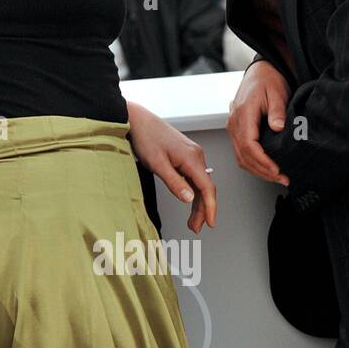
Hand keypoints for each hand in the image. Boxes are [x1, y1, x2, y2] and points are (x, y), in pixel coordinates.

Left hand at [128, 100, 217, 232]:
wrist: (137, 119)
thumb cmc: (145, 137)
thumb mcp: (157, 164)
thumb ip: (174, 182)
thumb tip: (190, 199)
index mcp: (192, 158)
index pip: (207, 188)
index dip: (210, 208)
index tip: (210, 223)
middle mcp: (197, 156)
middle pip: (205, 187)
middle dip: (203, 209)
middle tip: (195, 228)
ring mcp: (192, 154)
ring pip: (200, 183)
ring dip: (197, 202)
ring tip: (192, 221)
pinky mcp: (185, 154)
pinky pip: (194, 176)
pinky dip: (192, 190)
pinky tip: (188, 200)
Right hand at [228, 59, 290, 184]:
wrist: (260, 73)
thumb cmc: (268, 81)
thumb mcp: (277, 92)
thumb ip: (277, 111)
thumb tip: (277, 127)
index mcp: (243, 113)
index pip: (248, 144)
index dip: (262, 161)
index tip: (276, 170)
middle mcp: (234, 123)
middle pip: (243, 155)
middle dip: (262, 171)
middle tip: (282, 178)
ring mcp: (234, 127)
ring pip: (240, 157)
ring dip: (257, 170)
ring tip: (277, 177)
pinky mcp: (238, 131)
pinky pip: (241, 152)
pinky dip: (253, 164)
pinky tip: (266, 169)